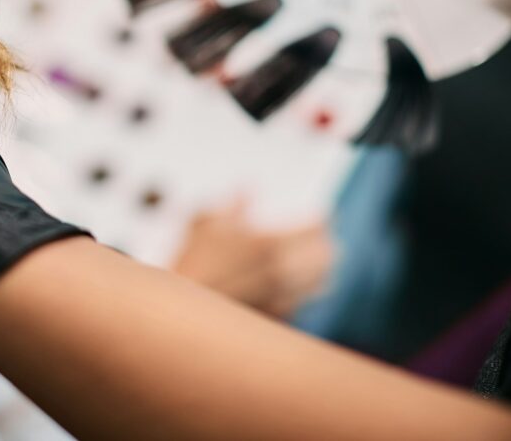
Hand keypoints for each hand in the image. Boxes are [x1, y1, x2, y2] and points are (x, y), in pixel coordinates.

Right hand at [172, 199, 334, 318]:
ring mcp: (283, 299)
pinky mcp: (278, 318)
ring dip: (320, 269)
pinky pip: (304, 302)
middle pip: (327, 255)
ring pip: (322, 282)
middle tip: (318, 238)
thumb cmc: (190, 268)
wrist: (183, 314)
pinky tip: (292, 286)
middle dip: (324, 244)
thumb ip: (231, 206)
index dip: (320, 219)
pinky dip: (304, 293)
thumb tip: (246, 192)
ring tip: (312, 262)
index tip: (318, 216)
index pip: (317, 227)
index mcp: (268, 244)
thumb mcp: (203, 224)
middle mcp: (282, 273)